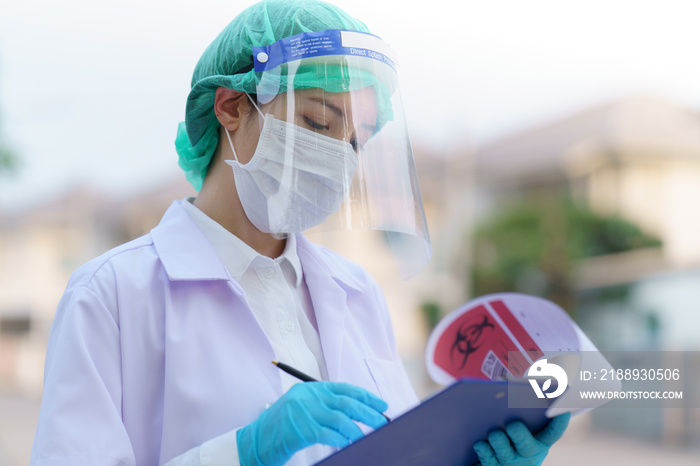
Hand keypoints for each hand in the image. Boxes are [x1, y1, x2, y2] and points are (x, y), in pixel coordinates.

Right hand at [237, 381, 387, 465]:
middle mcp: (308, 397)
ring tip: (366, 436)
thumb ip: (324, 406)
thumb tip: (357, 412)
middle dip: (367, 412)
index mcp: (310, 389)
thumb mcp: (302, 409)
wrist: (255, 441)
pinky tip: (348, 443)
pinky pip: (328, 434)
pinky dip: (341, 439)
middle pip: (346, 402)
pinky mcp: (300, 430)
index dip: (365, 396)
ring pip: (340, 418)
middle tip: (382, 421)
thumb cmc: (281, 427)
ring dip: (357, 429)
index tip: (381, 405)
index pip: (344, 389)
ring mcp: (303, 412)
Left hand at [473, 413, 569, 465]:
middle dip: (520, 435)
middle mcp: (528, 453)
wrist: (503, 462)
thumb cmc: (514, 435)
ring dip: (499, 442)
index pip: (553, 433)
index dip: (559, 423)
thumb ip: (520, 408)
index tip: (562, 411)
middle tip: (513, 425)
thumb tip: (504, 381)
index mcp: (540, 441)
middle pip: (526, 445)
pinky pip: (488, 460)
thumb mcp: (524, 426)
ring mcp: (511, 461)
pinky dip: (484, 451)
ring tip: (494, 434)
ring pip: (505, 453)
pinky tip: (480, 443)